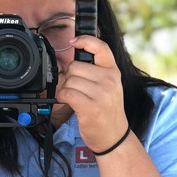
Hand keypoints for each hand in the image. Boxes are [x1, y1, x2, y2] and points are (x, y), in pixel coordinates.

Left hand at [56, 36, 128, 152]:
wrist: (114, 136)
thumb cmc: (107, 110)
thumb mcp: (109, 86)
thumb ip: (97, 70)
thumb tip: (75, 53)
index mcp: (114, 72)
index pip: (101, 48)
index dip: (85, 40)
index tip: (74, 41)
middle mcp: (109, 81)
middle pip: (75, 66)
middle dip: (70, 77)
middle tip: (78, 88)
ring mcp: (101, 94)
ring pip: (69, 80)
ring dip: (66, 89)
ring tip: (77, 98)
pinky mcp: (90, 107)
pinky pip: (66, 93)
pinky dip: (63, 97)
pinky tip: (70, 102)